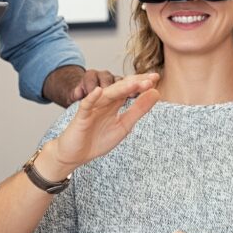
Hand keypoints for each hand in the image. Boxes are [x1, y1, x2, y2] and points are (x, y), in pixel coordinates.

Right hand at [43, 73, 159, 174]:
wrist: (76, 154)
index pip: (130, 89)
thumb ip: (138, 110)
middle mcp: (104, 101)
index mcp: (115, 103)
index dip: (142, 83)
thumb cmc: (98, 139)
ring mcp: (93, 107)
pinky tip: (100, 91)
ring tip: (134, 84)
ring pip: (107, 95)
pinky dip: (92, 98)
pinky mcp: (81, 116)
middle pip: (120, 87)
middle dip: (136, 83)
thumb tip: (156, 93)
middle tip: (152, 78)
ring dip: (120, 88)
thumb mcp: (124, 125)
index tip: (156, 78)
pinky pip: (86, 104)